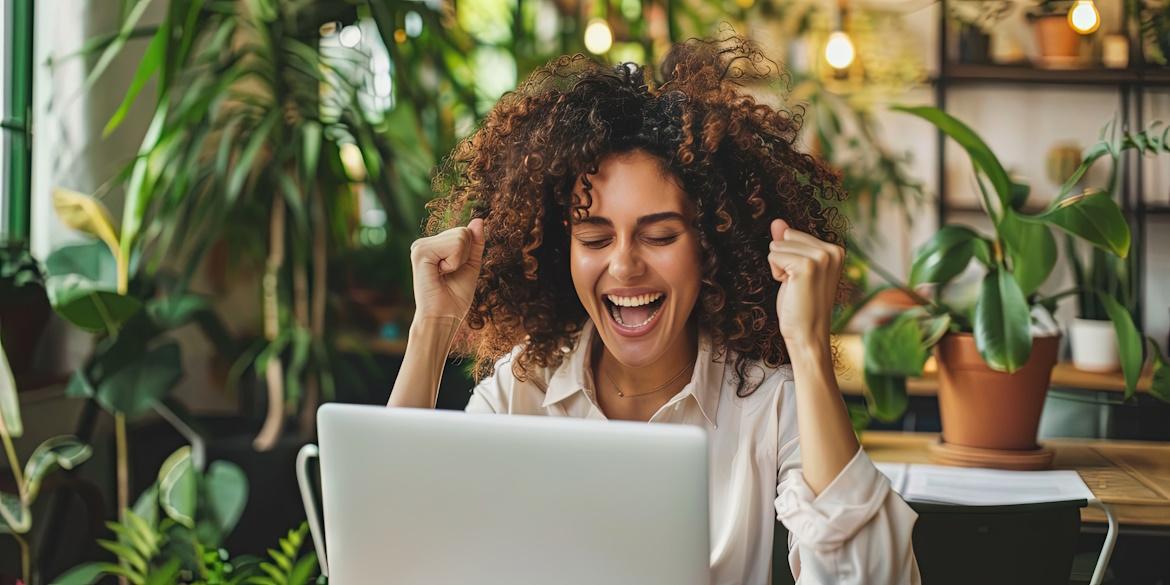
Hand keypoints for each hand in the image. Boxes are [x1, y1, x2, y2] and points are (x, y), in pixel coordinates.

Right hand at [409, 218, 485, 320]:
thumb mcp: (471, 265)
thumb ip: (475, 243)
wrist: (444, 316)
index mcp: (434, 246)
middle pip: (463, 232)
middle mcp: (424, 243)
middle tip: (449, 275)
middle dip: (465, 256)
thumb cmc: (455, 296)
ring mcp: (420, 246)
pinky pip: (455, 245)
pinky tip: (439, 274)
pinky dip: (454, 262)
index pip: (464, 232)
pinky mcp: (420, 251)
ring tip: (444, 275)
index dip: (468, 254)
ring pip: (461, 236)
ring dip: (460, 260)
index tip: (454, 272)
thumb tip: (478, 219)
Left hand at [767, 219, 842, 346]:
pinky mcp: (807, 266)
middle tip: (798, 285)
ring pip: (777, 246)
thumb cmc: (801, 305)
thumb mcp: (795, 269)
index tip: (801, 279)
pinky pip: (773, 255)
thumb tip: (777, 221)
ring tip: (796, 287)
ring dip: (779, 268)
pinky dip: (776, 273)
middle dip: (783, 261)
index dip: (789, 258)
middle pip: (785, 237)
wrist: (807, 334)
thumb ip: (788, 243)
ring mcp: (821, 257)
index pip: (792, 234)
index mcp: (835, 250)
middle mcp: (832, 250)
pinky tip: (791, 288)